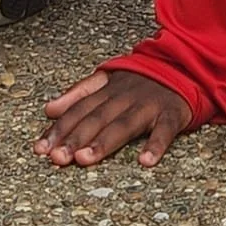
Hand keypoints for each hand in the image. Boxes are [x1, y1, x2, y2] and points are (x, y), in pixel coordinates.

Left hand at [35, 69, 191, 168]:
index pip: (78, 109)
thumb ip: (78, 93)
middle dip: (75, 138)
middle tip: (57, 158)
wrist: (184, 64)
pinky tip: (145, 161)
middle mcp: (125, 96)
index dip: (59, 129)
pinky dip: (156, 145)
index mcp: (108, 89)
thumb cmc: (142, 80)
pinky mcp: (172, 114)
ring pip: (124, 124)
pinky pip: (164, 130)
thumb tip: (48, 109)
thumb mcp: (108, 79)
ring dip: (104, 142)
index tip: (40, 149)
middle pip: (97, 118)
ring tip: (85, 160)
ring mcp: (149, 105)